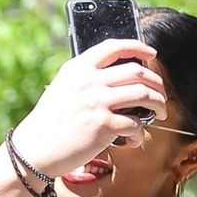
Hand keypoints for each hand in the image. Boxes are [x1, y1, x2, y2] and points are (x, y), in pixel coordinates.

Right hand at [12, 41, 166, 182]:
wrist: (34, 149)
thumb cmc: (48, 123)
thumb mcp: (62, 88)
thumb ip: (85, 79)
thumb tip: (115, 81)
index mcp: (80, 67)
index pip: (115, 47)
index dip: (138, 48)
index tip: (151, 54)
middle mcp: (91, 80)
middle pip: (137, 72)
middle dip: (156, 83)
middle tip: (161, 95)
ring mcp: (98, 102)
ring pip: (143, 94)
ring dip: (158, 104)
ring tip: (161, 113)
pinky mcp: (104, 125)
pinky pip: (135, 124)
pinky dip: (140, 132)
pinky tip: (136, 138)